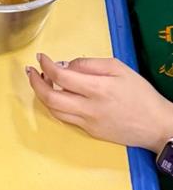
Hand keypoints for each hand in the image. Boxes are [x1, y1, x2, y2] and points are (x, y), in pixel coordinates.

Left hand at [28, 53, 172, 152]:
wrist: (157, 125)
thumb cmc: (140, 93)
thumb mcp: (117, 68)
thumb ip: (88, 64)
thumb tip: (65, 65)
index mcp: (97, 88)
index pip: (60, 76)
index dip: (45, 65)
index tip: (41, 57)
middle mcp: (89, 108)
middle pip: (50, 98)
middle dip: (34, 83)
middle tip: (31, 71)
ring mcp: (88, 123)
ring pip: (54, 110)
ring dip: (42, 95)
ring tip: (42, 80)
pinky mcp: (90, 133)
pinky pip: (66, 118)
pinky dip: (56, 105)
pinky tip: (57, 94)